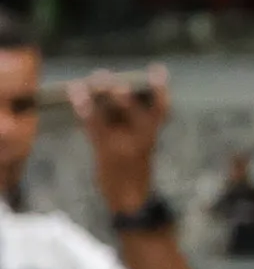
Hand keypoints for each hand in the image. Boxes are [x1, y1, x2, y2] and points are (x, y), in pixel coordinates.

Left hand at [69, 65, 170, 215]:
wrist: (130, 199)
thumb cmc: (133, 169)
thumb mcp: (141, 146)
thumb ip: (133, 123)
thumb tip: (115, 95)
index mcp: (153, 134)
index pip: (161, 107)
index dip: (159, 89)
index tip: (156, 69)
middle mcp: (143, 138)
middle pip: (132, 108)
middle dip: (118, 91)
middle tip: (103, 75)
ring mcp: (125, 145)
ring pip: (111, 115)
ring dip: (97, 97)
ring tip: (86, 82)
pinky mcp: (106, 152)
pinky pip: (94, 127)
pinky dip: (84, 111)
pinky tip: (76, 98)